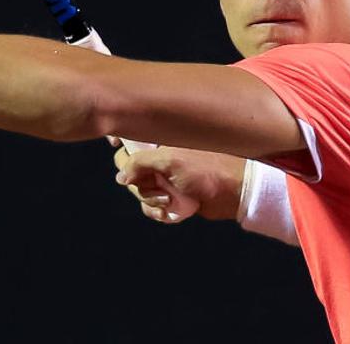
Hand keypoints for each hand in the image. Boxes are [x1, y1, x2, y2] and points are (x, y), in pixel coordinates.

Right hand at [114, 145, 245, 222]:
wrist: (233, 193)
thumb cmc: (208, 170)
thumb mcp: (170, 161)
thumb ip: (140, 163)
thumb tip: (121, 177)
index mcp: (160, 141)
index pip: (131, 138)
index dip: (121, 142)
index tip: (116, 145)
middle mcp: (160, 158)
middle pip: (129, 170)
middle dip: (139, 183)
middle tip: (156, 186)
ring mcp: (164, 178)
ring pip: (139, 191)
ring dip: (150, 200)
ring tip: (169, 201)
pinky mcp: (170, 196)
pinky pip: (150, 205)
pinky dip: (157, 211)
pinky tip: (170, 212)